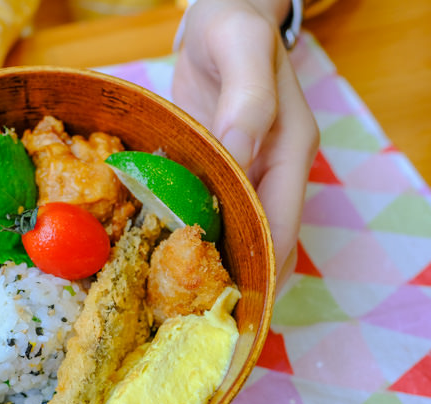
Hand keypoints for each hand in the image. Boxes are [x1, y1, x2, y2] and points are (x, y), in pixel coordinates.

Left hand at [172, 0, 318, 290]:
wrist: (219, 17)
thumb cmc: (233, 28)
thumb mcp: (241, 51)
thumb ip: (245, 104)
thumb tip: (238, 156)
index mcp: (288, 150)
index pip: (283, 222)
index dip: (264, 265)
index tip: (236, 304)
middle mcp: (272, 170)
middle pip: (267, 240)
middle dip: (242, 280)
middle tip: (201, 321)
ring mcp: (245, 173)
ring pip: (240, 234)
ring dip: (219, 268)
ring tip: (182, 307)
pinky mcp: (217, 171)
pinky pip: (212, 216)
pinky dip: (197, 242)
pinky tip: (168, 263)